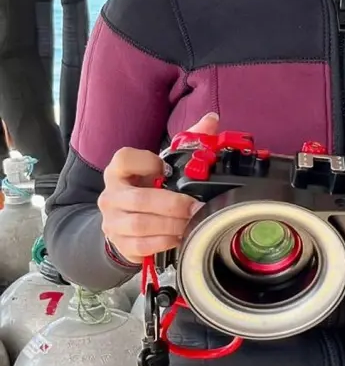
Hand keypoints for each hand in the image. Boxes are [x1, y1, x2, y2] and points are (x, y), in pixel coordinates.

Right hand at [98, 112, 218, 263]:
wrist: (126, 223)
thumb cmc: (149, 189)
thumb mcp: (164, 165)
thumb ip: (187, 142)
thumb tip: (211, 119)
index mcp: (119, 171)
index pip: (125, 159)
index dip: (148, 163)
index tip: (166, 169)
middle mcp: (111, 196)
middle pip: (139, 200)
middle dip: (173, 205)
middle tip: (197, 207)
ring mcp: (112, 222)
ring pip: (141, 225)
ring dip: (172, 225)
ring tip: (193, 223)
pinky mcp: (120, 244)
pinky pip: (142, 246)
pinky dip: (165, 242)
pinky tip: (180, 237)